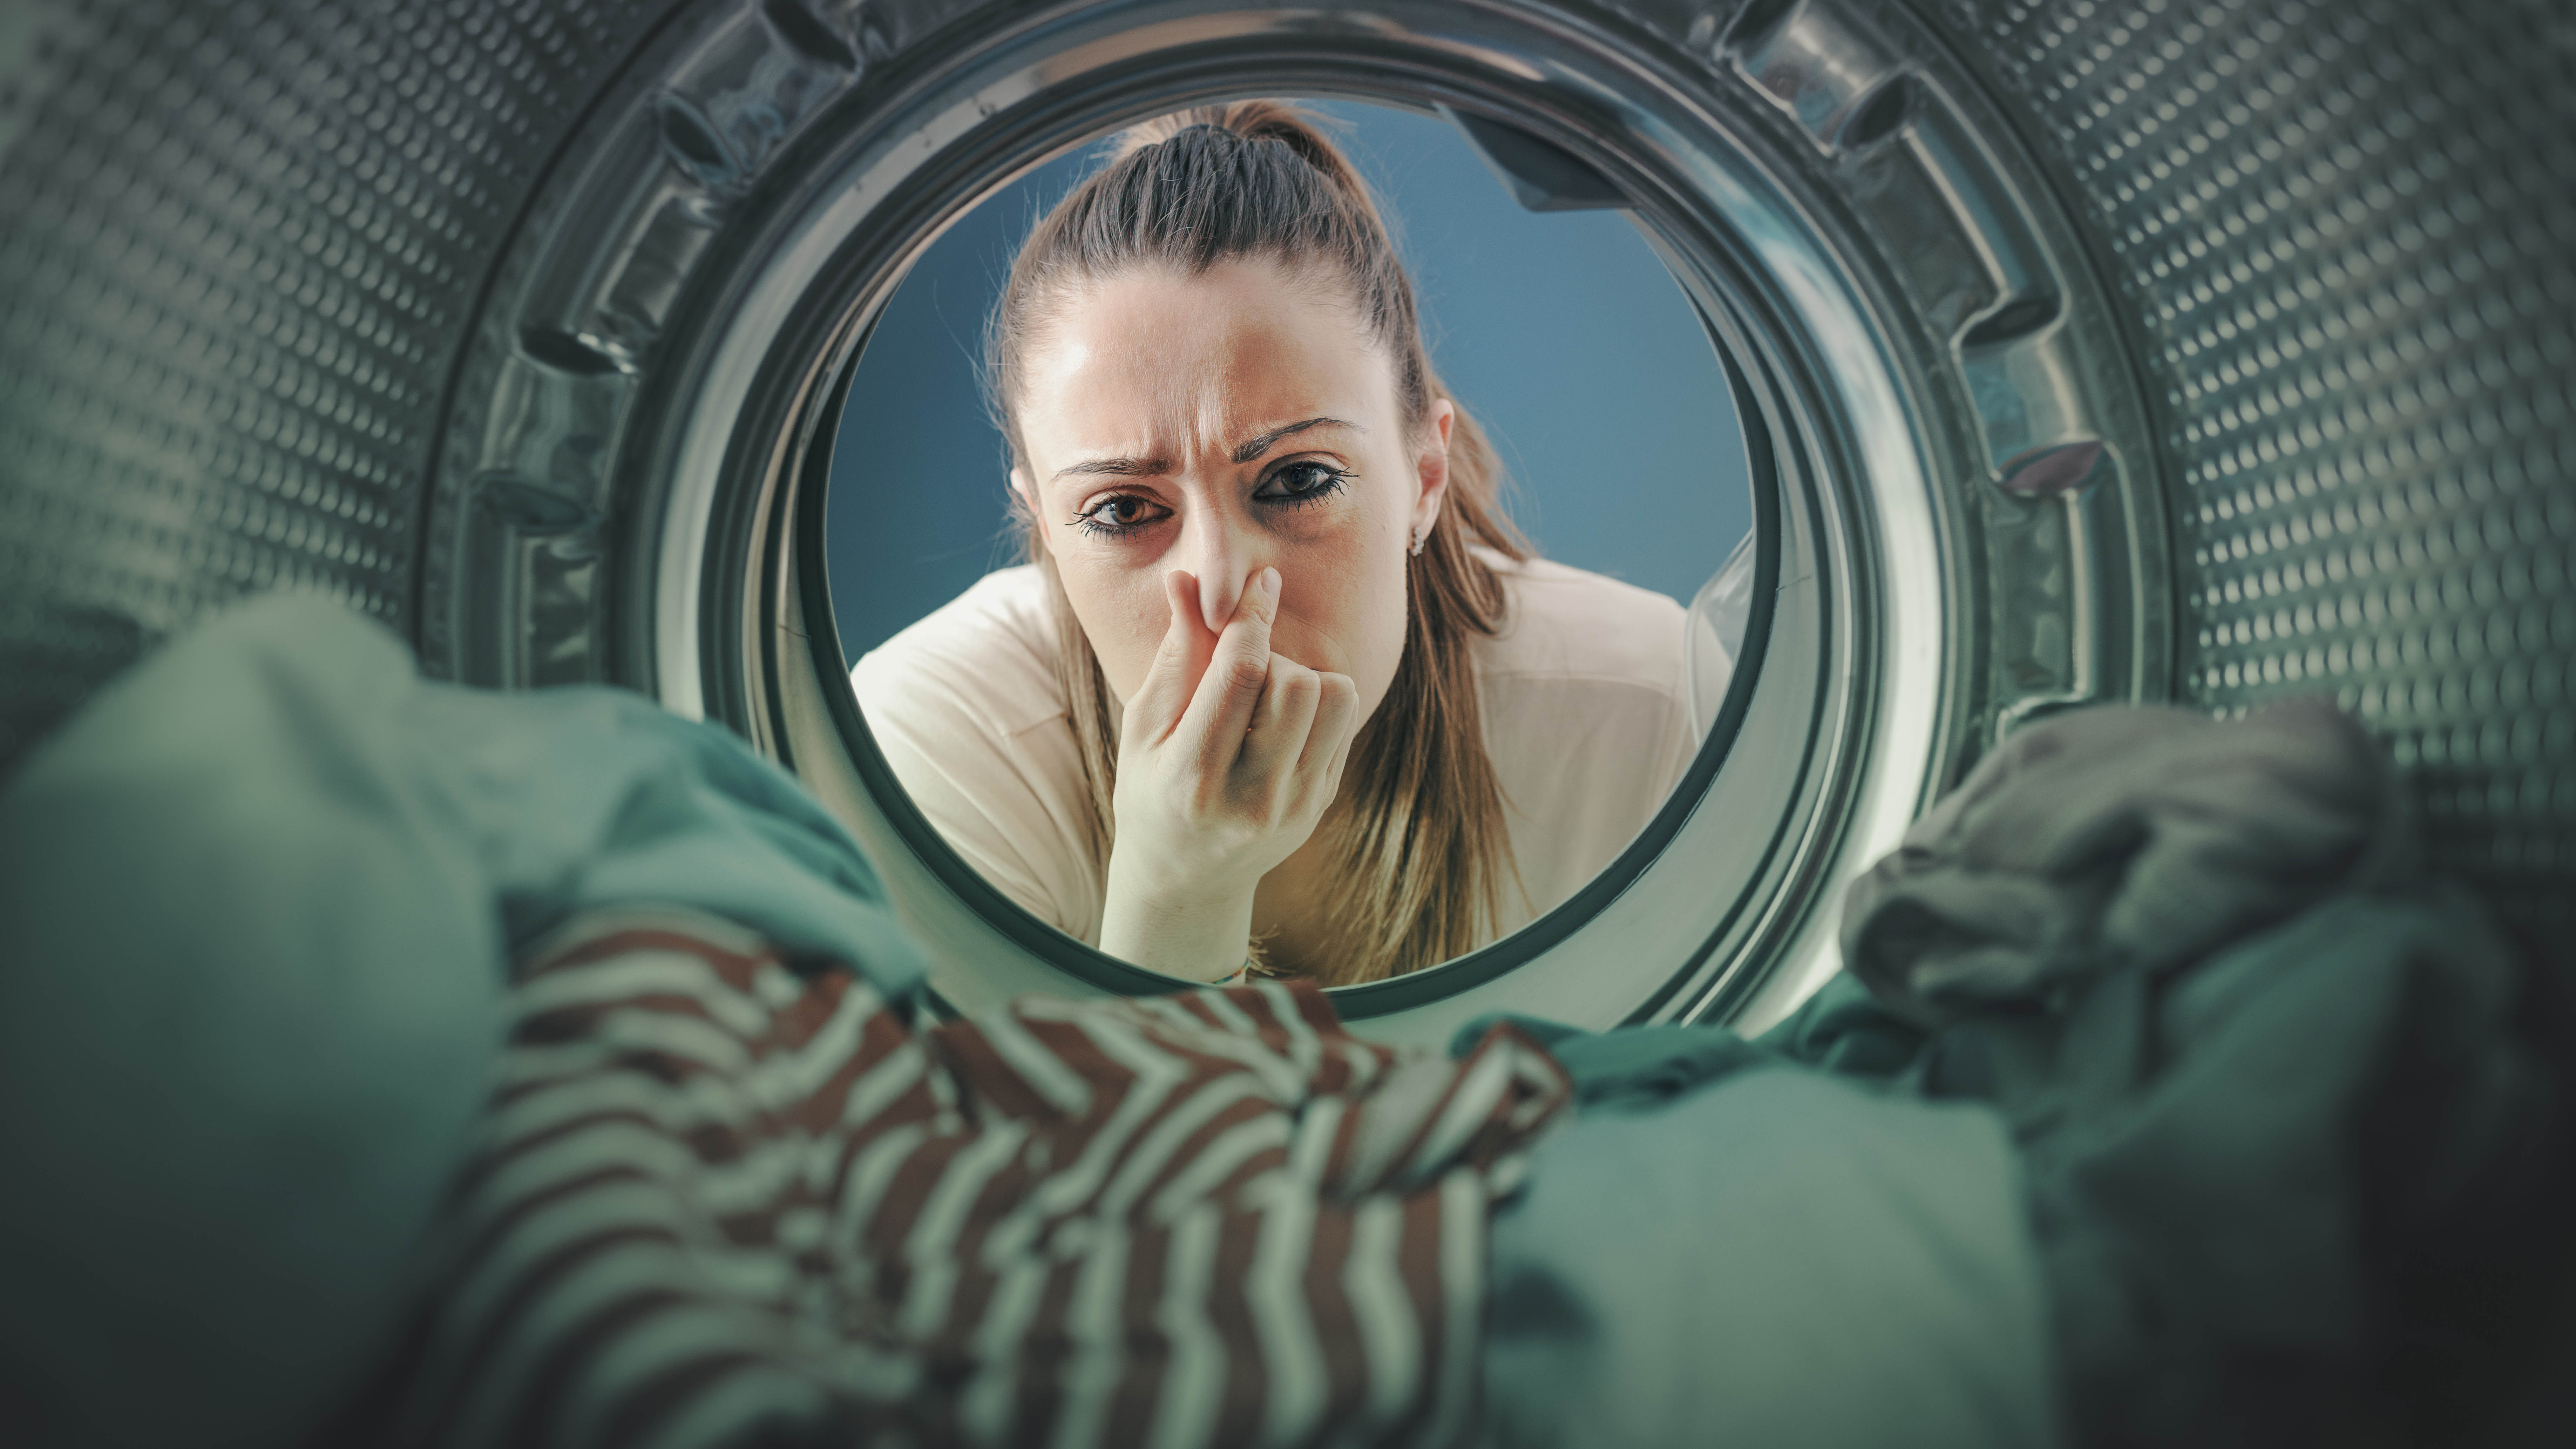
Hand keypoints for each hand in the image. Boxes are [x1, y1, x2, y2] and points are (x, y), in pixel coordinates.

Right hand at [1098, 567, 1359, 979]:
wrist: (1185, 878)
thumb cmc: (1152, 790)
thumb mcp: (1144, 727)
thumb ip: (1175, 655)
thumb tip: (1187, 580)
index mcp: (1192, 777)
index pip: (1241, 672)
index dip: (1253, 615)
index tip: (1261, 583)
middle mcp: (1251, 798)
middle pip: (1296, 683)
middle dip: (1273, 655)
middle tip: (1244, 670)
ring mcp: (1295, 807)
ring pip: (1336, 699)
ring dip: (1304, 677)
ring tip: (1264, 697)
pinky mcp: (1321, 804)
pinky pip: (1343, 723)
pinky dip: (1316, 706)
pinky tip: (1278, 724)